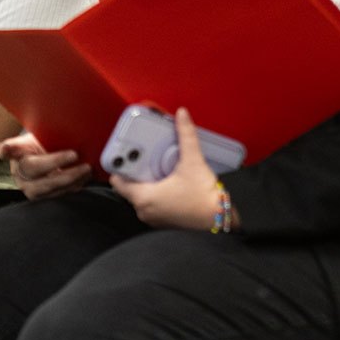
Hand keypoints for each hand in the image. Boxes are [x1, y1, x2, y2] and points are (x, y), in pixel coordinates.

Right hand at [0, 132, 90, 199]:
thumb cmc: (46, 145)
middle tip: (74, 155)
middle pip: (33, 169)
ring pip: (47, 186)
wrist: (48, 161)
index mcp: (17, 151)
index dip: (6, 150)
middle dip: (55, 162)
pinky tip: (83, 177)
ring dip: (70, 178)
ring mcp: (29, 187)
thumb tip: (60, 124)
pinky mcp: (41, 198)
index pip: (8, 149)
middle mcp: (19, 171)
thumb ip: (44, 133)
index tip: (5, 149)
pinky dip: (73, 186)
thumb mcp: (43, 136)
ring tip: (85, 168)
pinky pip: (57, 195)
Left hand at [110, 108, 220, 229]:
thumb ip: (186, 136)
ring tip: (156, 166)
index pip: (117, 180)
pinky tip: (166, 180)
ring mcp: (154, 218)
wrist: (222, 222)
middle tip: (144, 156)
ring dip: (146, 181)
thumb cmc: (206, 200)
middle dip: (136, 170)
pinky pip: (152, 203)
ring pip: (140, 195)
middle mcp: (144, 211)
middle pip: (129, 185)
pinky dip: (155, 191)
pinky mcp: (164, 220)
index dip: (120, 165)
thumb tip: (182, 116)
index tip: (124, 153)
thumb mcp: (194, 162)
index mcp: (143, 198)